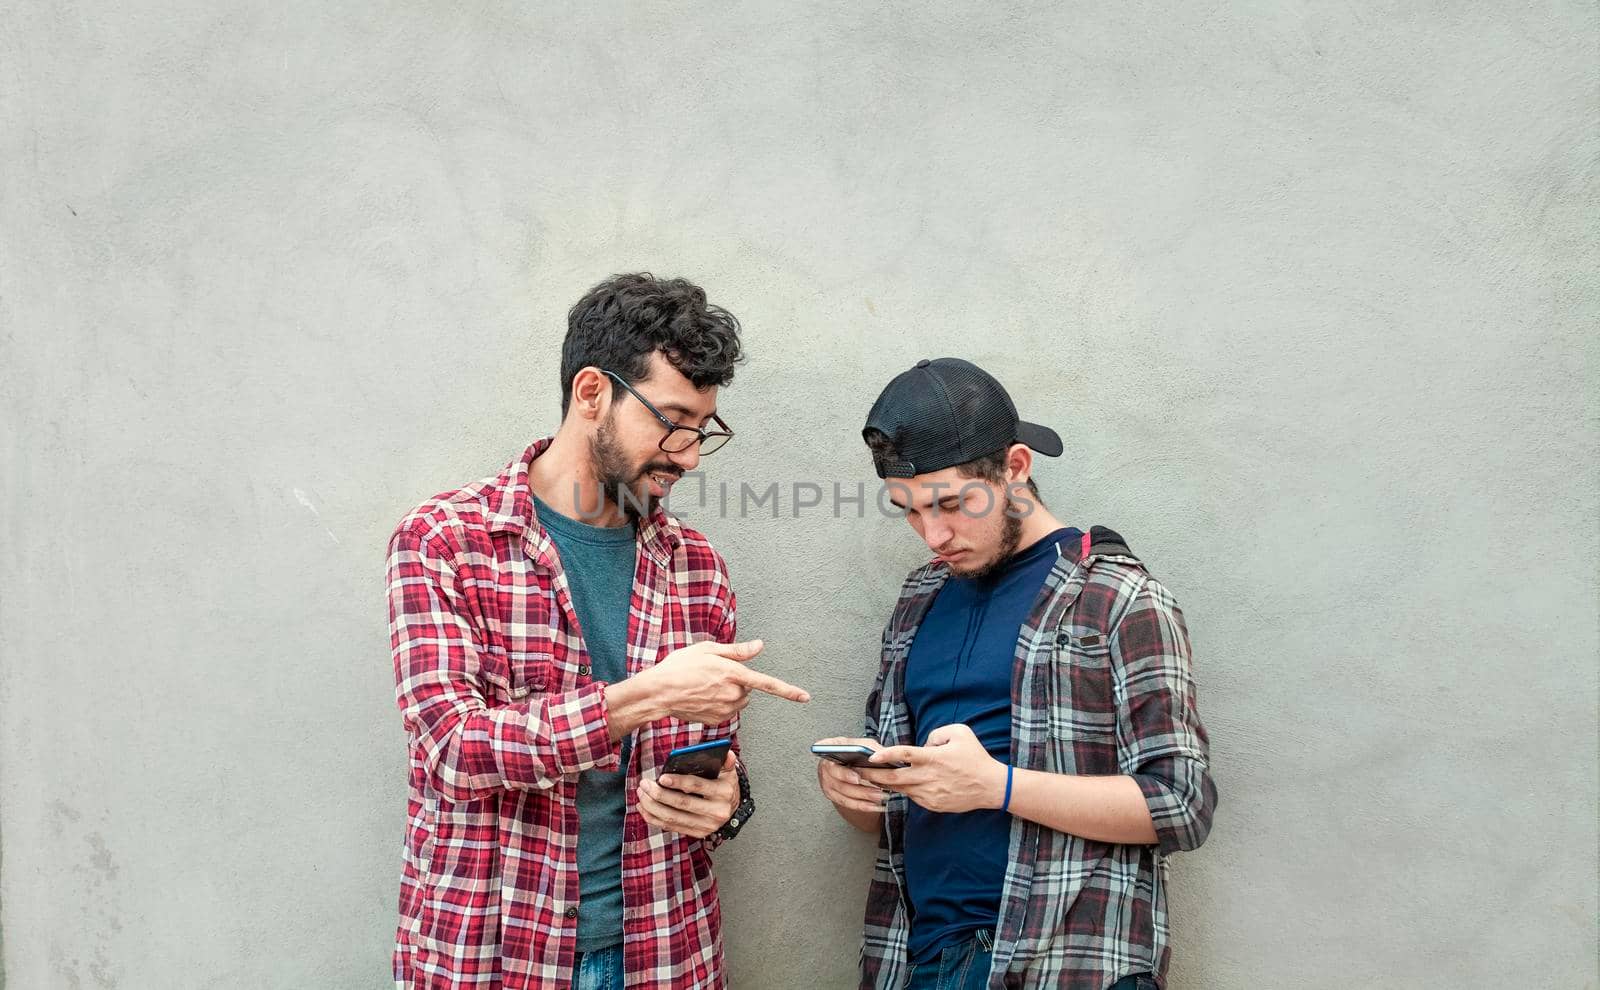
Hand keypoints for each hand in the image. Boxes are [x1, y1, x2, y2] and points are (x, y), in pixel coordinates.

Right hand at [634, 639, 809, 724]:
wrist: (659, 692)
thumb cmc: (680, 666)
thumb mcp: (708, 650)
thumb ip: (737, 651)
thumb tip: (759, 646)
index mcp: (734, 674)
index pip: (768, 683)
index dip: (788, 691)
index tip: (805, 697)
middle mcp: (733, 694)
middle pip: (748, 689)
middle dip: (737, 682)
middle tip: (713, 675)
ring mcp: (725, 710)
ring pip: (739, 701)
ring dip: (729, 694)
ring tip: (704, 686)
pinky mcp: (717, 721)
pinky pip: (727, 712)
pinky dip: (719, 705)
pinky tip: (701, 698)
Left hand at [637, 751, 740, 838]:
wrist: (731, 808)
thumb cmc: (724, 785)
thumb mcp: (729, 771)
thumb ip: (727, 761)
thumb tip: (725, 752)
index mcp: (724, 792)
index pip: (697, 786)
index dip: (678, 782)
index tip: (661, 777)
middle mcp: (716, 812)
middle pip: (682, 803)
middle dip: (659, 794)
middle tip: (644, 784)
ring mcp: (706, 826)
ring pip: (673, 817)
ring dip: (652, 806)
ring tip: (641, 793)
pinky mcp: (697, 834)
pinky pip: (671, 827)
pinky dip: (654, 818)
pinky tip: (644, 808)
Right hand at [814, 737, 890, 814]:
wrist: (849, 761)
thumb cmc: (856, 750)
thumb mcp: (865, 744)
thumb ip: (873, 750)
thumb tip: (883, 757)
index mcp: (830, 749)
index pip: (832, 762)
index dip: (844, 773)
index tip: (857, 779)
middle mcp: (824, 767)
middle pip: (840, 783)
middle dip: (860, 789)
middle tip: (877, 791)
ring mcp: (827, 782)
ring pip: (845, 795)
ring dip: (864, 798)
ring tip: (881, 797)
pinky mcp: (833, 794)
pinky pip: (847, 803)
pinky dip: (862, 805)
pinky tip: (875, 805)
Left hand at [857, 724, 1006, 813]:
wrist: (991, 786)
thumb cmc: (975, 757)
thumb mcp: (960, 733)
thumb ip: (936, 734)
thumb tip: (923, 744)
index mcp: (933, 758)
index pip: (903, 755)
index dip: (884, 755)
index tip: (870, 756)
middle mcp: (928, 777)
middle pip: (893, 778)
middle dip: (872, 775)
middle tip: (857, 772)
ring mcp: (930, 793)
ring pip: (900, 789)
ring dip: (885, 784)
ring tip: (870, 778)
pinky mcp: (933, 804)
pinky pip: (913, 796)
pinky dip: (903, 790)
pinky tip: (895, 786)